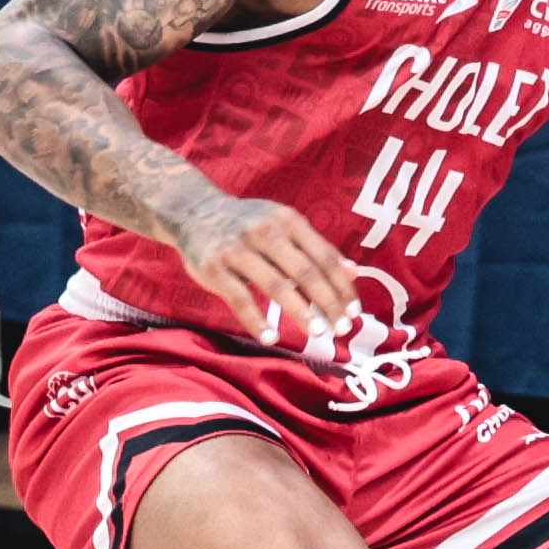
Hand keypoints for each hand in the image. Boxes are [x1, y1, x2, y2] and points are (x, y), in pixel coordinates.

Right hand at [169, 192, 362, 340]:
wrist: (194, 211)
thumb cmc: (248, 224)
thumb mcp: (284, 226)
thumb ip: (316, 249)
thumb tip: (354, 273)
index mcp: (287, 220)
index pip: (324, 256)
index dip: (342, 286)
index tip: (354, 312)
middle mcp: (264, 230)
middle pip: (305, 271)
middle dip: (327, 302)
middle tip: (341, 329)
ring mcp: (237, 249)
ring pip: (276, 284)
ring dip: (300, 311)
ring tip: (317, 333)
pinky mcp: (214, 267)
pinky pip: (239, 298)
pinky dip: (256, 320)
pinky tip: (271, 337)